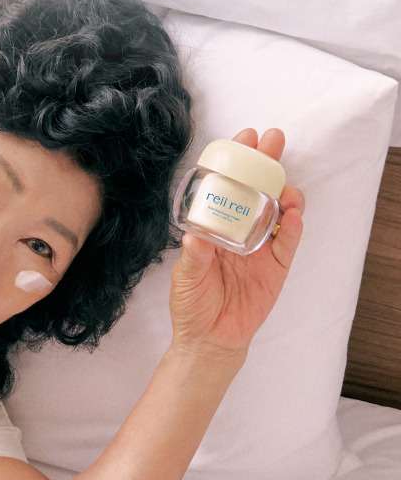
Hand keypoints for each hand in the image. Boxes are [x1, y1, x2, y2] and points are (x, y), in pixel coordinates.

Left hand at [168, 128, 304, 360]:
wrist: (209, 340)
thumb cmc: (192, 305)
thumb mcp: (185, 278)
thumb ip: (193, 258)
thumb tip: (195, 238)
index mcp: (217, 228)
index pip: (229, 187)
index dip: (238, 163)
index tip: (244, 139)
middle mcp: (241, 232)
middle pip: (259, 191)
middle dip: (268, 164)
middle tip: (273, 141)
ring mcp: (262, 248)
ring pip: (280, 212)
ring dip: (285, 194)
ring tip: (285, 189)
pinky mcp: (277, 267)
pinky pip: (289, 243)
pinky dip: (294, 228)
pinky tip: (293, 216)